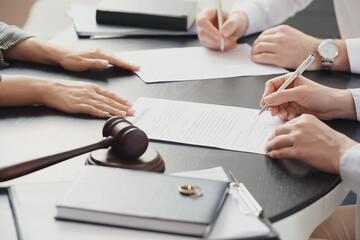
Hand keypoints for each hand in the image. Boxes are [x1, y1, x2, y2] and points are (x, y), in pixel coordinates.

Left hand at [3, 38, 139, 71]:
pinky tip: (115, 64)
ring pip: (113, 58)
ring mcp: (96, 53)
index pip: (116, 60)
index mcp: (98, 55)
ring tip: (130, 67)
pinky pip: (108, 58)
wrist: (59, 53)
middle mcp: (99, 52)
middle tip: (137, 68)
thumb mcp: (81, 63)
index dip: (127, 65)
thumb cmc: (69, 60)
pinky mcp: (93, 54)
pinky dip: (114, 62)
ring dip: (122, 63)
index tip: (135, 68)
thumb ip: (95, 63)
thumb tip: (107, 63)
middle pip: (117, 58)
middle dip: (128, 63)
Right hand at [40, 79, 134, 117]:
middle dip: (122, 106)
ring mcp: (84, 99)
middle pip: (110, 100)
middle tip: (132, 111)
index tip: (129, 104)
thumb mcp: (82, 87)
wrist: (50, 89)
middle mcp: (90, 92)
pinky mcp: (77, 106)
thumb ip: (93, 93)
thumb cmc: (64, 89)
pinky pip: (91, 109)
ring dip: (115, 110)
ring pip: (103, 105)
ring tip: (124, 114)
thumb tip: (104, 100)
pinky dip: (99, 112)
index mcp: (92, 87)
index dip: (121, 100)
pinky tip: (106, 115)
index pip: (110, 94)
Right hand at [196, 8, 247, 50]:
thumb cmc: (235, 20)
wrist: (236, 27)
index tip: (219, 37)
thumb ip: (231, 24)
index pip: (202, 21)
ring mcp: (204, 33)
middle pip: (203, 34)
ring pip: (206, 42)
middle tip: (229, 42)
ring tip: (232, 43)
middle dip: (216, 41)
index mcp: (208, 13)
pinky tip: (229, 44)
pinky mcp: (207, 41)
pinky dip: (221, 48)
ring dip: (219, 45)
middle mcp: (203, 23)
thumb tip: (223, 33)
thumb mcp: (237, 19)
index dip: (209, 30)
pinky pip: (211, 47)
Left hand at [251, 25, 321, 69]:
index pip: (263, 34)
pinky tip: (256, 61)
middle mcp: (279, 36)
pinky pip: (262, 57)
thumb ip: (280, 36)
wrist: (318, 52)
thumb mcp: (292, 34)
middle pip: (259, 41)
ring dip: (254, 54)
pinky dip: (256, 59)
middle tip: (253, 53)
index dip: (258, 41)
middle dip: (254, 48)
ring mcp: (279, 47)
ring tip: (254, 58)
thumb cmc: (307, 46)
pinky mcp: (279, 58)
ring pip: (258, 48)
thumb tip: (267, 42)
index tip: (256, 46)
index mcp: (282, 29)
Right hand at [260, 74, 355, 119]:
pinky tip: (291, 116)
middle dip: (273, 105)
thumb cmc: (321, 95)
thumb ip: (281, 96)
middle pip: (273, 97)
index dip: (267, 94)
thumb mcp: (299, 93)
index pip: (272, 85)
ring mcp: (291, 98)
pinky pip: (284, 111)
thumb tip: (267, 99)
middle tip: (274, 112)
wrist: (333, 106)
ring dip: (280, 111)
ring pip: (278, 105)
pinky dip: (286, 115)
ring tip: (285, 115)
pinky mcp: (294, 107)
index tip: (265, 103)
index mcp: (289, 79)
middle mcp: (289, 88)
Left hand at [266, 114, 356, 173]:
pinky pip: (280, 152)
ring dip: (269, 146)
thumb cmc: (333, 142)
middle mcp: (299, 127)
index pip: (286, 124)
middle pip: (278, 131)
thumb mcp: (317, 126)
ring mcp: (298, 139)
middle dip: (271, 138)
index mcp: (305, 118)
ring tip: (268, 149)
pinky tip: (273, 155)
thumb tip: (292, 133)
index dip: (279, 131)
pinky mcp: (298, 151)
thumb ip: (304, 127)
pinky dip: (274, 154)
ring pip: (276, 141)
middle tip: (269, 142)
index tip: (276, 134)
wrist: (342, 152)